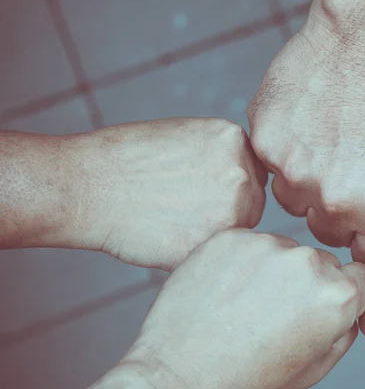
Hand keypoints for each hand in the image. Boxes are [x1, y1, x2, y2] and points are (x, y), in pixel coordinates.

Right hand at [64, 118, 266, 269]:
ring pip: (239, 231)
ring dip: (215, 233)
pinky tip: (168, 238)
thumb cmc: (127, 160)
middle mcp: (240, 172)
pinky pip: (217, 253)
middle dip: (228, 210)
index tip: (201, 191)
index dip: (229, 186)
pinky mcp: (212, 243)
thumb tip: (243, 180)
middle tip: (185, 210)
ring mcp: (230, 209)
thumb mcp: (187, 136)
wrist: (87, 185)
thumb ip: (222, 156)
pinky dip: (196, 252)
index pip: (253, 172)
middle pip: (252, 203)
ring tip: (174, 222)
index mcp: (234, 140)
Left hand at [104, 229, 364, 388]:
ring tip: (245, 303)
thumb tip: (349, 301)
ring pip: (283, 249)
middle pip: (320, 261)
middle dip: (305, 282)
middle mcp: (306, 262)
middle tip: (274, 311)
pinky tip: (226, 290)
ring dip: (272, 269)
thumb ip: (344, 328)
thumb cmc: (245, 376)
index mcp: (337, 296)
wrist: (181, 373)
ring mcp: (266, 244)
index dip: (341, 293)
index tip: (318, 305)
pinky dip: (241, 261)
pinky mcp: (231, 236)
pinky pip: (249, 243)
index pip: (359, 276)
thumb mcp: (315, 366)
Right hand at [249, 0, 364, 269]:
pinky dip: (285, 149)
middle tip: (345, 170)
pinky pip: (270, 165)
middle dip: (335, 211)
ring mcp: (295, 172)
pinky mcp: (267, 143)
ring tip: (326, 142)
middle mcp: (336, 201)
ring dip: (305, 181)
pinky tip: (308, 122)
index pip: (364, 258)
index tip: (360, 224)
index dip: (362, 239)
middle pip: (324, 232)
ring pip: (292, 201)